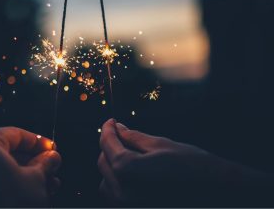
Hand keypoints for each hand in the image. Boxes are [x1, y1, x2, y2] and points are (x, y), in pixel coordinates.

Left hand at [0, 127, 60, 206]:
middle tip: (51, 168)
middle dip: (33, 161)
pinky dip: (9, 184)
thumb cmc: (9, 205)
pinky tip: (30, 194)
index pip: (15, 134)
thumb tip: (52, 157)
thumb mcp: (36, 181)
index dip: (38, 141)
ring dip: (24, 174)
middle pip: (7, 152)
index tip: (51, 148)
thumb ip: (45, 164)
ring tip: (47, 184)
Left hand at [98, 119, 269, 205]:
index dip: (107, 130)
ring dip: (112, 164)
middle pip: (103, 162)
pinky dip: (119, 181)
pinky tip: (134, 172)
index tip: (111, 121)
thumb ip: (133, 137)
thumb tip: (118, 128)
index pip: (108, 145)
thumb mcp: (161, 145)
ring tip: (129, 152)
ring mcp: (127, 206)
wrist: (219, 194)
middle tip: (121, 133)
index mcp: (128, 171)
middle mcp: (123, 193)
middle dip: (110, 145)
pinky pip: (115, 195)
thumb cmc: (193, 167)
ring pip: (106, 180)